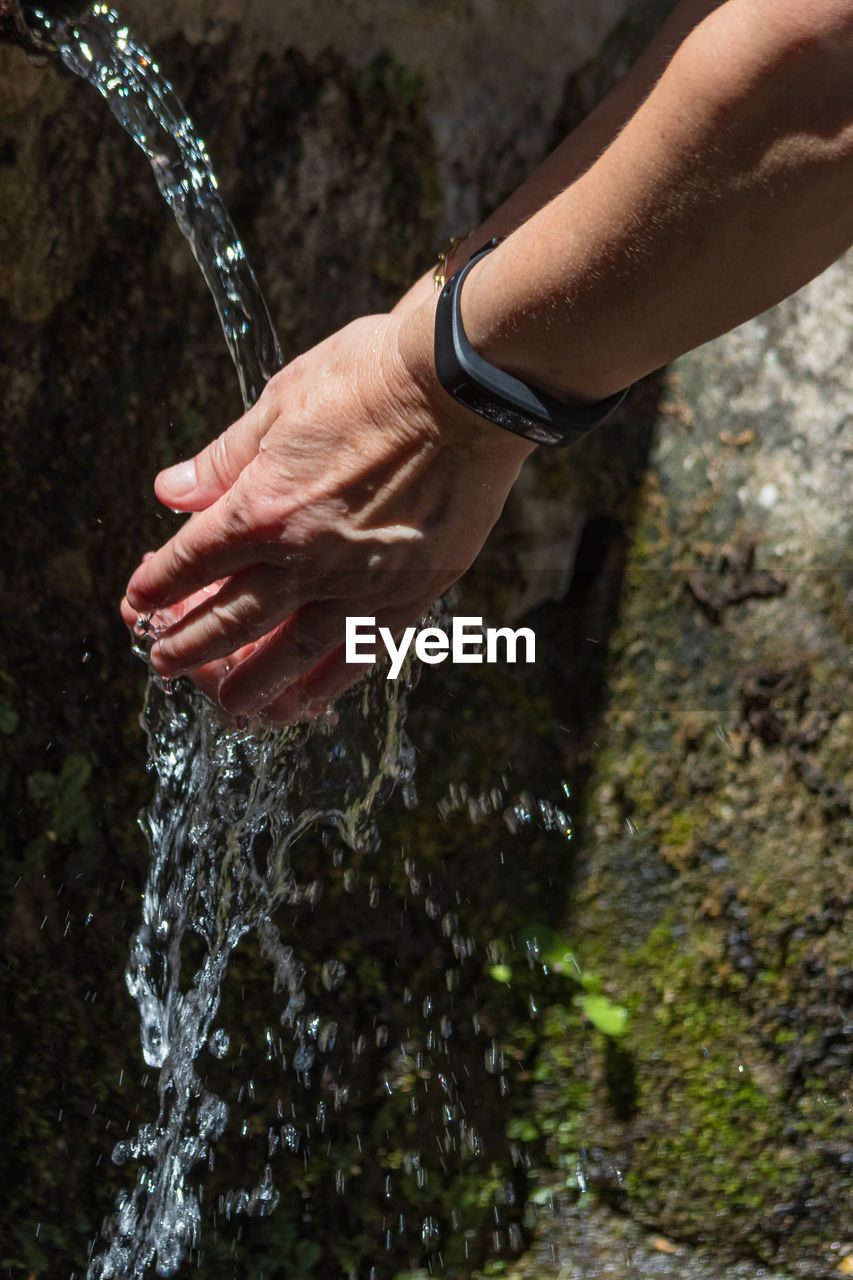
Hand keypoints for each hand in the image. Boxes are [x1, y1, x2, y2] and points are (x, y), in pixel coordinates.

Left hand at [122, 300, 531, 722]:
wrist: (467, 389)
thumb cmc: (375, 379)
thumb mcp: (281, 401)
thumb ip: (224, 459)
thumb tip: (171, 492)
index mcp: (264, 508)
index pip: (191, 562)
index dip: (157, 586)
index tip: (139, 603)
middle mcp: (306, 559)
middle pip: (230, 619)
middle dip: (188, 645)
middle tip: (165, 663)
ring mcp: (361, 583)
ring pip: (292, 652)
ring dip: (252, 683)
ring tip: (230, 705)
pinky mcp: (412, 593)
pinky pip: (361, 654)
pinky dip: (328, 684)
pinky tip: (309, 704)